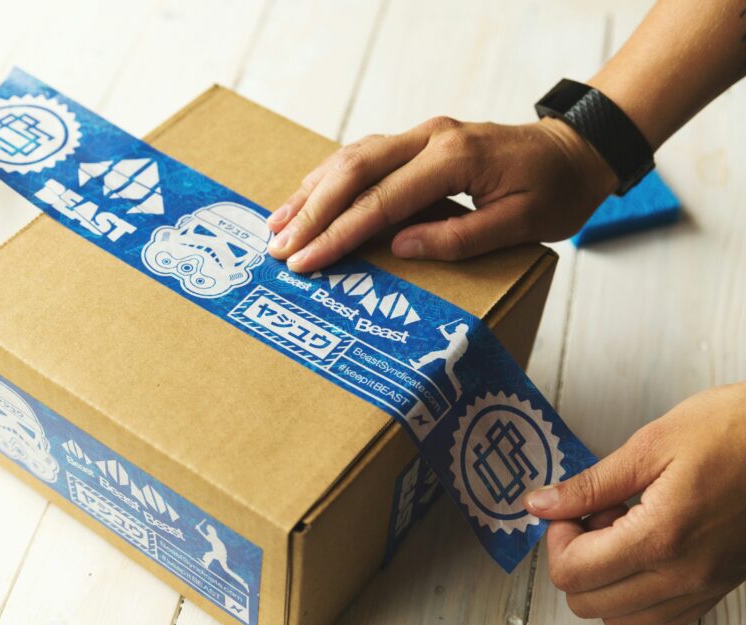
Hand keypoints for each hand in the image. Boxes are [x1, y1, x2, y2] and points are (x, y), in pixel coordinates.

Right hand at [266, 116, 617, 271]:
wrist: (576, 151)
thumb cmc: (556, 192)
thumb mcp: (520, 224)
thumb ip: (459, 236)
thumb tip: (399, 246)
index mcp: (454, 158)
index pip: (381, 200)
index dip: (339, 234)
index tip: (307, 261)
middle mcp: (431, 137)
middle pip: (353, 170)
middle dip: (311, 212)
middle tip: (279, 248)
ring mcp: (422, 134)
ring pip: (351, 157)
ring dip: (312, 192)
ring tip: (277, 225)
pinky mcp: (419, 140)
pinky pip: (363, 155)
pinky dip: (330, 178)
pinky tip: (308, 197)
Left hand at [523, 383, 745, 624]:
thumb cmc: (732, 431)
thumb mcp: (651, 446)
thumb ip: (589, 485)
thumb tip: (541, 504)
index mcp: (661, 538)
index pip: (571, 572)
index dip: (557, 538)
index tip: (570, 508)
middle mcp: (683, 575)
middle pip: (588, 603)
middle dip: (575, 559)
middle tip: (593, 515)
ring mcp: (704, 587)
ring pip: (621, 617)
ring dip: (604, 578)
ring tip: (622, 527)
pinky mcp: (718, 588)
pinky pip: (660, 614)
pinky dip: (637, 590)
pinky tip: (646, 544)